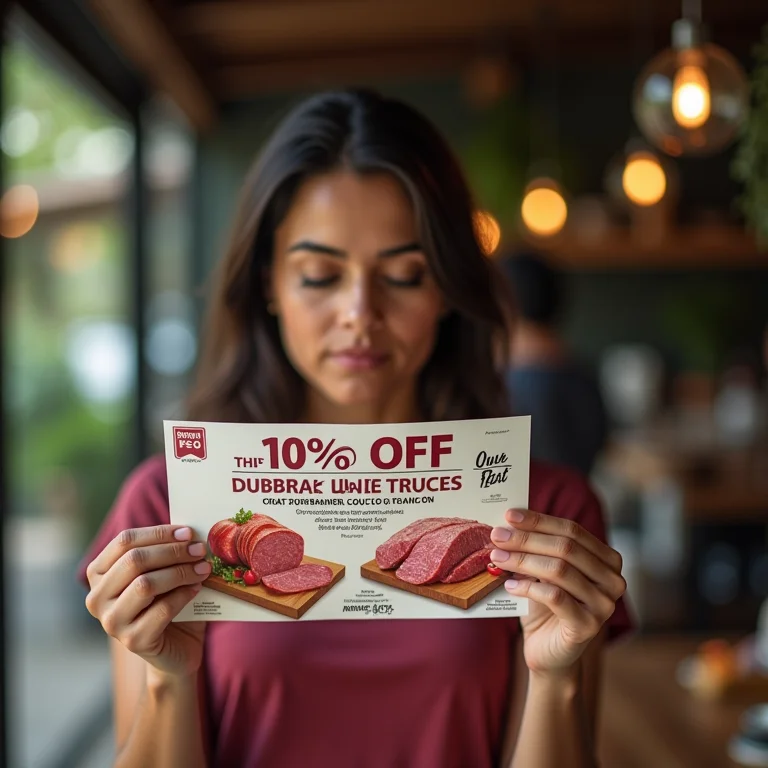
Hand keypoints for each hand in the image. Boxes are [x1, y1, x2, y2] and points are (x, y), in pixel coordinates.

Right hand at [85, 525, 210, 677]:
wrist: (177, 647)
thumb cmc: (169, 601)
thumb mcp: (163, 572)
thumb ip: (166, 552)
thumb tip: (188, 531)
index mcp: (99, 574)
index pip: (124, 541)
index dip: (158, 533)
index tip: (187, 532)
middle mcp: (97, 598)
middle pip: (134, 560)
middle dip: (172, 551)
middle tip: (200, 549)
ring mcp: (112, 622)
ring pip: (145, 585)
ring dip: (180, 572)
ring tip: (203, 568)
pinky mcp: (133, 641)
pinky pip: (161, 610)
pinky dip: (183, 595)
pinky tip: (197, 588)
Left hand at [490, 508, 625, 676]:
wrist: (548, 651)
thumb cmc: (544, 605)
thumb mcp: (543, 570)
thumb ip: (537, 548)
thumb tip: (509, 522)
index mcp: (608, 559)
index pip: (572, 530)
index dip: (539, 521)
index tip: (510, 515)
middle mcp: (613, 580)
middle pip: (566, 548)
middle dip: (527, 539)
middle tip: (497, 536)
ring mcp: (604, 605)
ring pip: (559, 570)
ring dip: (522, 560)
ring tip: (497, 558)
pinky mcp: (588, 627)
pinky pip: (554, 597)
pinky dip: (527, 587)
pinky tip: (509, 585)